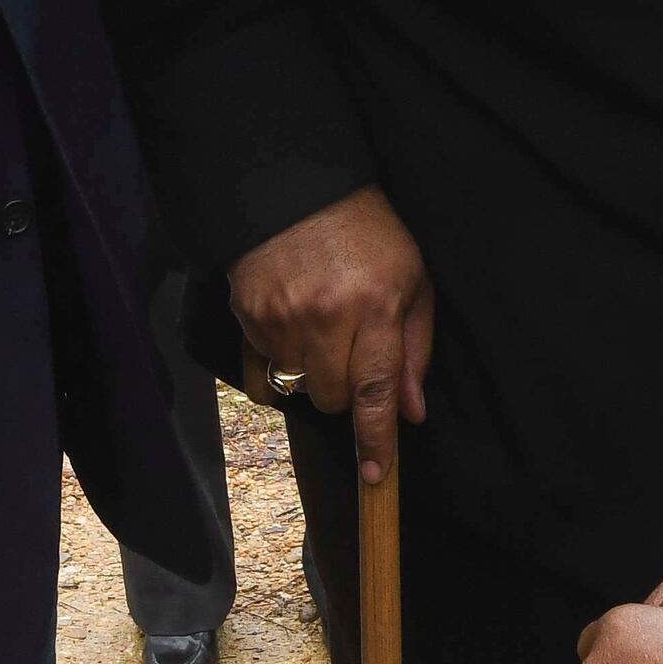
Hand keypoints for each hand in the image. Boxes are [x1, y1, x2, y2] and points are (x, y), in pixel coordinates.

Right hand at [229, 185, 430, 479]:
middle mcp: (326, 317)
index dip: (377, 441)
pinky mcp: (247, 317)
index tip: (376, 476)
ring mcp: (281, 319)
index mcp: (376, 306)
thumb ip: (415, 347)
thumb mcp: (412, 278)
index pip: (377, 391)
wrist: (298, 186)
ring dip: (313, 375)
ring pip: (298, 390)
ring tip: (322, 329)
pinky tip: (290, 334)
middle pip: (333, 399)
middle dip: (347, 390)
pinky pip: (262, 375)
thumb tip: (412, 413)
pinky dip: (279, 367)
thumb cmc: (368, 232)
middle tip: (354, 350)